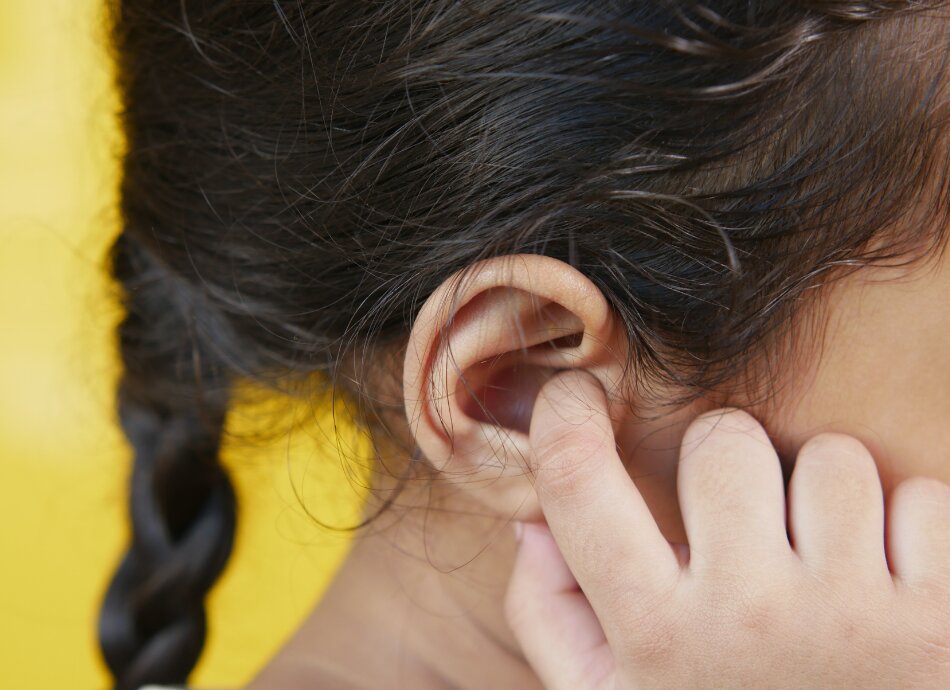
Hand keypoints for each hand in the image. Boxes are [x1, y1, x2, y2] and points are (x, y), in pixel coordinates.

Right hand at [505, 371, 949, 688]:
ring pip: (831, 459)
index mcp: (653, 636)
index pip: (576, 481)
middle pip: (723, 440)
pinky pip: (921, 498)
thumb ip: (553, 614)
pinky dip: (907, 532)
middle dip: (727, 469)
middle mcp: (747, 619)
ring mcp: (853, 620)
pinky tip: (885, 588)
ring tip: (819, 566)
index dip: (563, 414)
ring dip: (821, 501)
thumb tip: (533, 518)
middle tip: (741, 527)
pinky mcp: (945, 622)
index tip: (576, 398)